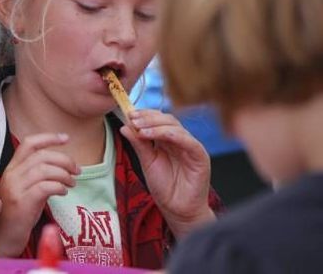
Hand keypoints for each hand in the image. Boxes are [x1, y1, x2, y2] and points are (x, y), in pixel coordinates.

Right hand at [0, 133, 78, 257]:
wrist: (1, 238)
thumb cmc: (16, 215)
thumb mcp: (25, 190)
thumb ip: (36, 177)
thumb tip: (60, 169)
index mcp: (12, 168)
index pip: (28, 144)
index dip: (48, 138)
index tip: (66, 138)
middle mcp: (12, 174)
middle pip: (41, 156)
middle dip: (64, 159)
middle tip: (77, 170)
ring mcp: (15, 188)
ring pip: (44, 169)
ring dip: (64, 174)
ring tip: (72, 183)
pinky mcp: (22, 202)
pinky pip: (45, 187)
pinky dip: (59, 187)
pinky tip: (63, 192)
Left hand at [120, 109, 213, 236]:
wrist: (177, 209)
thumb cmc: (165, 187)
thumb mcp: (147, 162)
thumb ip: (138, 144)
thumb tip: (125, 126)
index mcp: (169, 140)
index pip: (158, 119)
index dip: (144, 115)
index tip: (128, 114)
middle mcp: (181, 141)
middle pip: (167, 120)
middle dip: (148, 117)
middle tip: (133, 119)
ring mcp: (192, 147)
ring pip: (176, 127)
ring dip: (156, 125)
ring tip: (140, 129)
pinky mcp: (200, 157)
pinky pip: (188, 141)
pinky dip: (170, 134)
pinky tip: (155, 134)